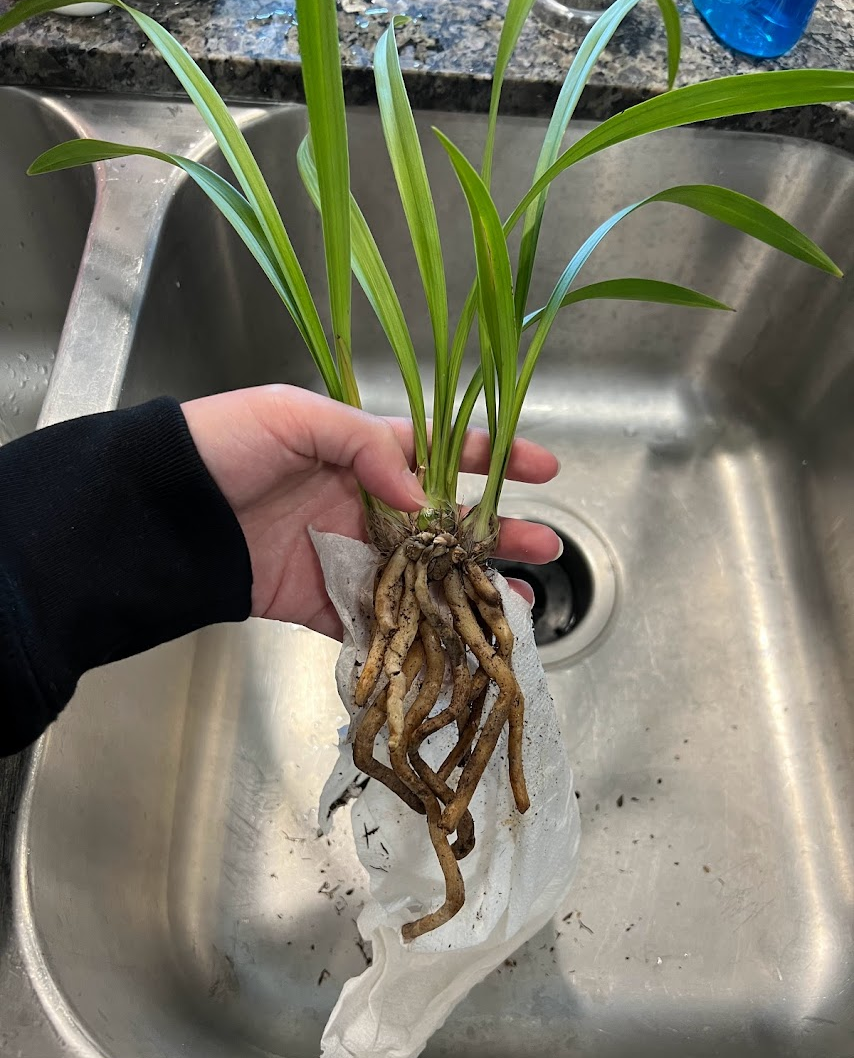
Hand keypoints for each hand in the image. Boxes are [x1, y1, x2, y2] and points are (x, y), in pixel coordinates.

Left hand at [183, 384, 561, 638]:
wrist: (164, 509)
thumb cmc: (225, 446)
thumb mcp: (296, 416)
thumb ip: (366, 445)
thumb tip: (424, 499)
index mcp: (362, 452)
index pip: (443, 453)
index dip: (495, 457)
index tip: (543, 467)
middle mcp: (364, 505)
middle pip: (447, 522)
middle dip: (498, 532)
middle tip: (545, 546)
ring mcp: (348, 555)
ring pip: (425, 576)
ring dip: (471, 589)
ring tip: (516, 602)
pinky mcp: (322, 602)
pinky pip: (377, 621)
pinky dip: (417, 634)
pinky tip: (456, 642)